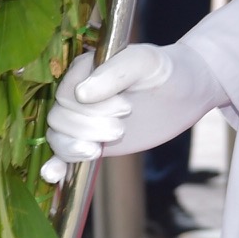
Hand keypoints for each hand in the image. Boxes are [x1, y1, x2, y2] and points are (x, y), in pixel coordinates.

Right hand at [40, 45, 179, 182]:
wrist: (186, 91)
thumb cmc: (166, 71)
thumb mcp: (145, 62)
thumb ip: (114, 73)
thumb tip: (81, 94)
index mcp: (83, 70)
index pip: (66, 95)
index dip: (91, 108)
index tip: (126, 107)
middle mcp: (77, 93)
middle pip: (59, 119)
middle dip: (90, 128)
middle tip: (122, 127)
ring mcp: (83, 119)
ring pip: (57, 137)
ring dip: (78, 146)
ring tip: (106, 144)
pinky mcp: (90, 140)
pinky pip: (63, 154)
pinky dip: (55, 165)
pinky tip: (53, 175)